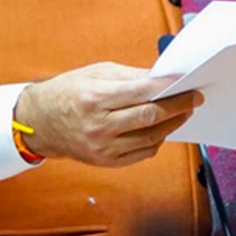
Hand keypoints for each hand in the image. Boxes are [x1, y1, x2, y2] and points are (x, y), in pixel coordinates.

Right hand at [15, 61, 202, 167]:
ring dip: (172, 125)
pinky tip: (163, 128)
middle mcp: (99, 126)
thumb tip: (161, 78)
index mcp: (96, 98)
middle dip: (178, 106)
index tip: (185, 83)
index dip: (167, 88)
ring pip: (150, 138)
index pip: (141, 93)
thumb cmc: (69, 90)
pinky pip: (141, 154)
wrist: (40, 122)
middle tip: (195, 98)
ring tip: (184, 112)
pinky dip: (157, 141)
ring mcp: (102, 148)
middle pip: (149, 117)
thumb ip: (131, 76)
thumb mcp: (97, 72)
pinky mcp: (105, 162)